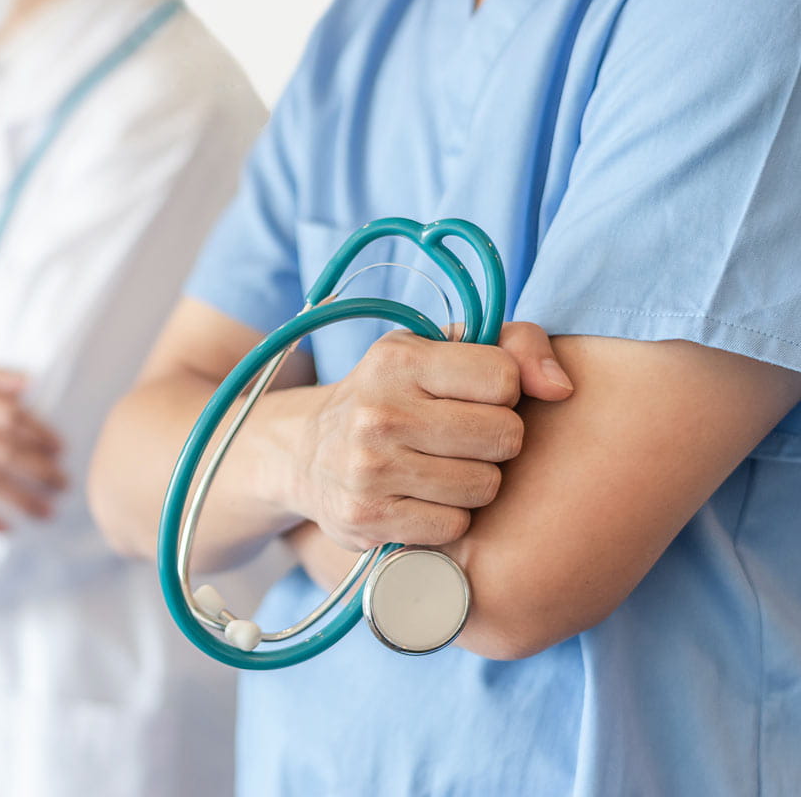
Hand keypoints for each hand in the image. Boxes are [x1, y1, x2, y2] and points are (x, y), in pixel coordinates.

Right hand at [290, 322, 575, 549]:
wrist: (308, 454)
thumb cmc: (396, 396)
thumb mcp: (440, 352)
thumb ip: (515, 346)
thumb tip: (563, 388)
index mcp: (399, 359)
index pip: (503, 378)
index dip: (505, 392)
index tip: (478, 399)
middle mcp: (379, 413)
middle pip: (504, 436)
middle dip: (496, 442)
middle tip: (463, 440)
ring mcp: (369, 469)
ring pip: (484, 486)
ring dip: (475, 483)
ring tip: (443, 470)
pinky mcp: (367, 519)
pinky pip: (454, 526)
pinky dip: (447, 518)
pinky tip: (422, 500)